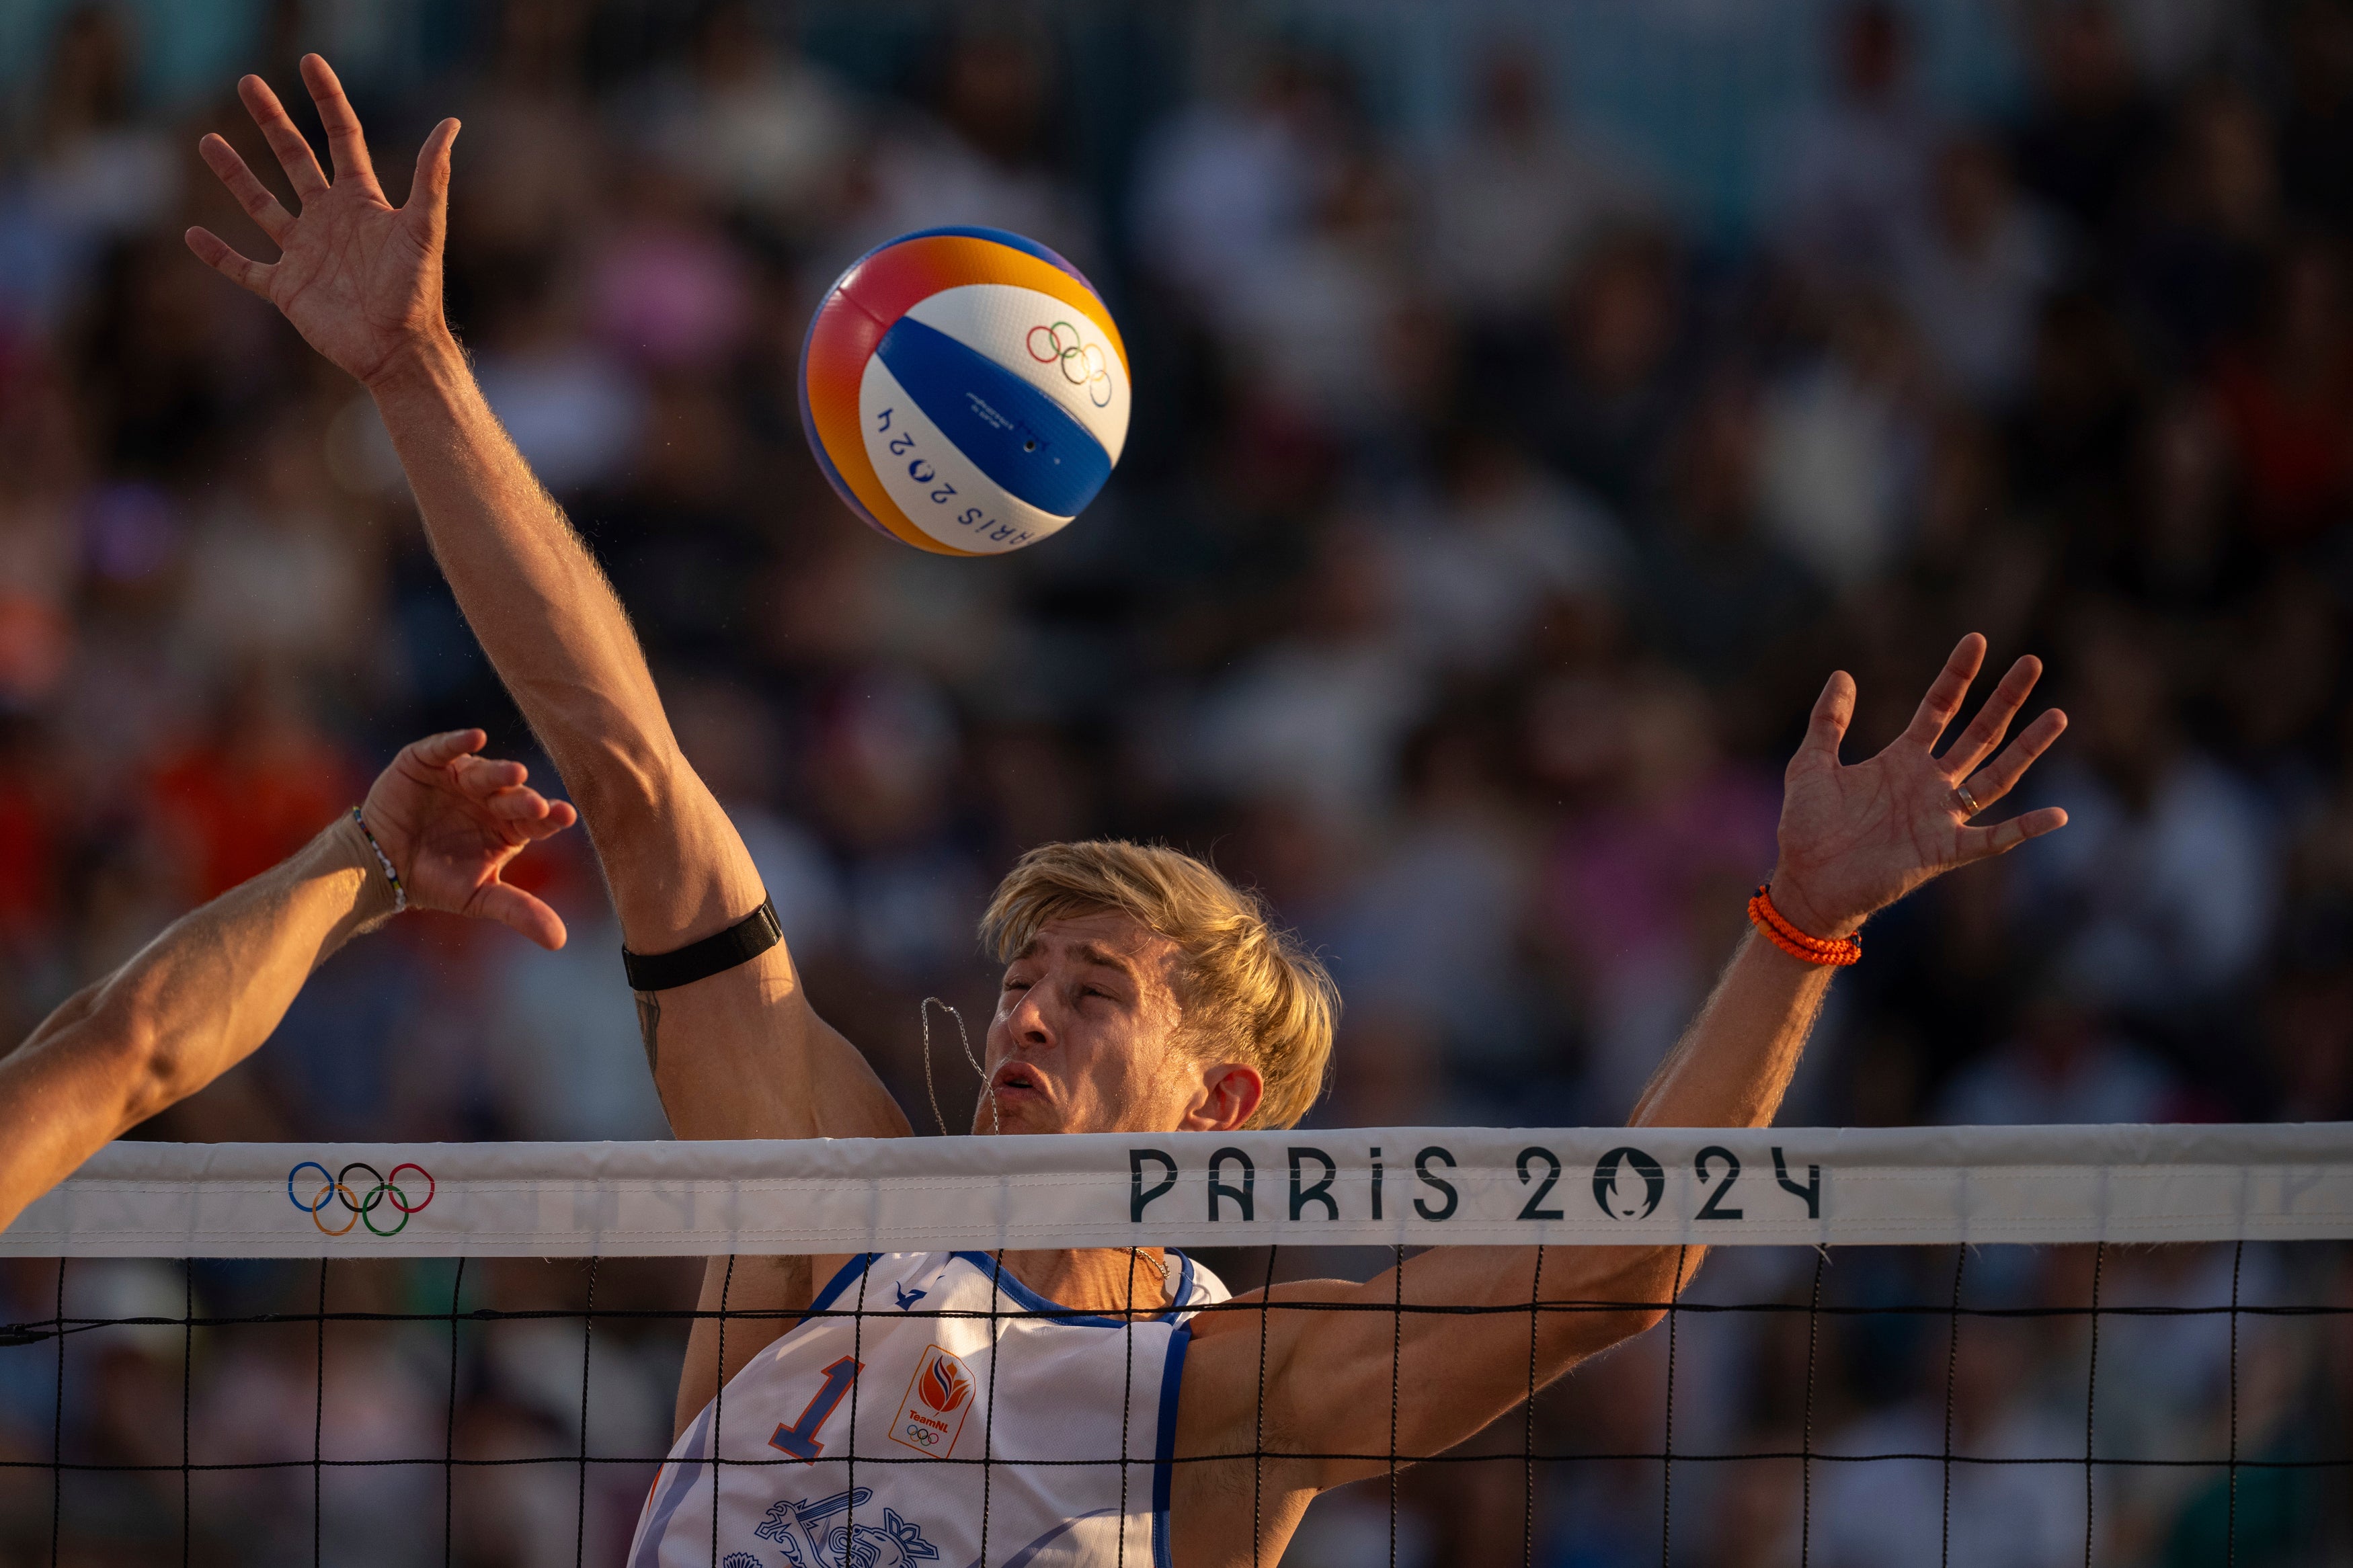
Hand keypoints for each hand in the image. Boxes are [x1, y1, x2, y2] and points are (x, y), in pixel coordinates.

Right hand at [184, 55, 456, 387]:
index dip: (328, 99)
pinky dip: (219, 255)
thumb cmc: (416, 291)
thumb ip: (431, 177)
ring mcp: (305, 252)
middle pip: (294, 158)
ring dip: (235, 174)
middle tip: (247, 82)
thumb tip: (450, 124)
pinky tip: (192, 236)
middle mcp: (330, 219)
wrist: (399, 350)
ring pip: (261, 204)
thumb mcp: (424, 227)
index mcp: (361, 201)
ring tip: (207, 141)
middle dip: (272, 121)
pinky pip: (244, 267)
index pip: (341, 136)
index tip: (309, 62)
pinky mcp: (287, 288)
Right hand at [359, 730, 579, 949]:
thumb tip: (560, 942)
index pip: (536, 820)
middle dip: (524, 800)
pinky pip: (444, 748)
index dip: (550, 818)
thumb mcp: (478, 897)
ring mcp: (459, 777)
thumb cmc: (435, 879)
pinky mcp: (427, 762)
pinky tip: (476, 736)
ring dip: (498, 772)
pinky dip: (458, 741)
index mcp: (508, 825)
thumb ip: (519, 911)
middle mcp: (489, 797)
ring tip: (515, 774)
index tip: (566, 816)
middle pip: (512, 796)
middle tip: (538, 806)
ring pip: (484, 772)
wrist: (380, 867)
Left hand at [1768, 634, 2068, 938]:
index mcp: (1902, 760)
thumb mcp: (1812, 765)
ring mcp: (1941, 817)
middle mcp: (1930, 784)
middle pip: (1978, 733)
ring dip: (2027, 748)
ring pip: (1997, 777)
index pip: (1939, 708)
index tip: (1977, 640)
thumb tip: (1843, 673)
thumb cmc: (1807, 828)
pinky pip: (1993, 838)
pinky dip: (2025, 829)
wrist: (1806, 882)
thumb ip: (1828, 722)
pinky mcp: (1944, 852)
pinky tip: (2058, 814)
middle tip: (2033, 661)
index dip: (1957, 675)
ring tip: (2058, 715)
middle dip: (2005, 699)